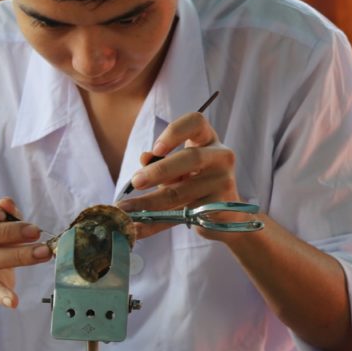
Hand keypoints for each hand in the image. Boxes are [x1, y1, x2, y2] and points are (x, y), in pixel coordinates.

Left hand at [116, 111, 238, 238]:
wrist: (226, 216)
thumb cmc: (196, 182)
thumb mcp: (178, 169)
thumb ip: (160, 162)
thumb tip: (144, 157)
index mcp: (208, 139)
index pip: (196, 122)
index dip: (175, 132)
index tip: (156, 149)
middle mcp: (220, 157)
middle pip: (190, 159)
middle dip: (159, 171)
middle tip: (135, 181)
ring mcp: (223, 182)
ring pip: (181, 192)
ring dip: (149, 202)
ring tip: (125, 209)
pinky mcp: (218, 208)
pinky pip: (180, 216)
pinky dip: (155, 223)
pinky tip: (137, 228)